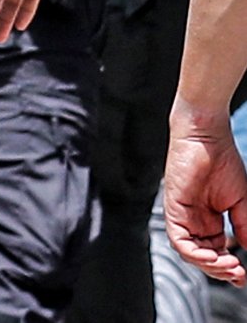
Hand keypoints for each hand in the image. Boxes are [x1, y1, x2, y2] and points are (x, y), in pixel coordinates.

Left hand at [168, 112, 246, 283]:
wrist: (207, 137)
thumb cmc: (223, 161)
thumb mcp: (240, 201)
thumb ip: (243, 226)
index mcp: (209, 219)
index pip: (214, 251)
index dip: (227, 266)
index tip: (242, 276)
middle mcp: (193, 220)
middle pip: (201, 256)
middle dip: (220, 270)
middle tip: (238, 274)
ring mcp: (182, 215)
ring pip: (189, 252)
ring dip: (210, 265)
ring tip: (231, 266)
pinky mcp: (172, 208)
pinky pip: (178, 239)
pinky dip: (195, 253)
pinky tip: (213, 256)